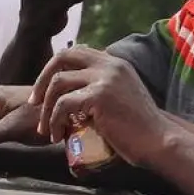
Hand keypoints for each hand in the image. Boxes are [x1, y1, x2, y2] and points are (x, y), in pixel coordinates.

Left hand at [32, 46, 173, 165]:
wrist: (159, 142)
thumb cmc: (139, 129)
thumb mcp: (120, 97)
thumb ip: (99, 88)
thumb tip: (69, 94)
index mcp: (114, 63)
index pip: (75, 53)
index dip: (55, 69)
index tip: (44, 92)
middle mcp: (110, 65)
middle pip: (62, 57)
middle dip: (42, 80)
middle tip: (34, 103)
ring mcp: (105, 78)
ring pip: (57, 82)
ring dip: (45, 108)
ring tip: (45, 129)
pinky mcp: (100, 96)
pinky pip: (63, 104)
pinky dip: (54, 121)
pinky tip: (57, 136)